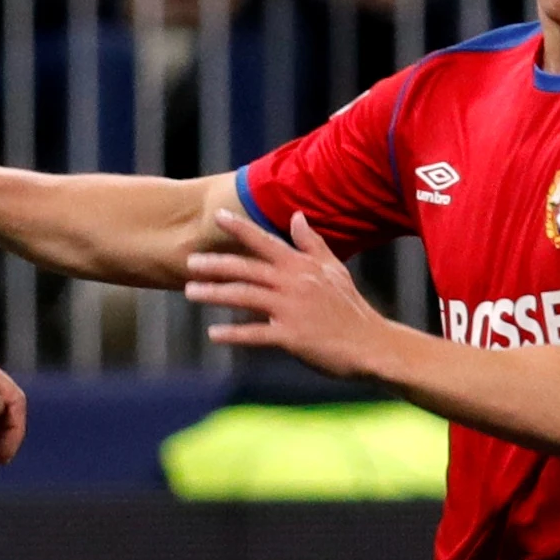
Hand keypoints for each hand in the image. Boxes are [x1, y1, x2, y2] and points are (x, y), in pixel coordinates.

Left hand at [185, 204, 396, 376]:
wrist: (371, 344)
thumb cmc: (349, 307)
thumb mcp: (333, 269)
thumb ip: (312, 243)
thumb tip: (297, 215)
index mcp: (302, 267)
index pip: (267, 241)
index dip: (241, 228)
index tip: (217, 215)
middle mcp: (294, 284)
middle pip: (247, 268)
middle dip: (216, 263)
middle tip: (189, 261)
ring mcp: (291, 310)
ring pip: (245, 297)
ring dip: (215, 294)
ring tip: (190, 292)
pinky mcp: (291, 337)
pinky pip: (256, 334)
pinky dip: (233, 334)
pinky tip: (213, 333)